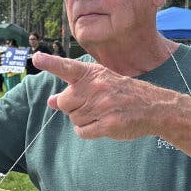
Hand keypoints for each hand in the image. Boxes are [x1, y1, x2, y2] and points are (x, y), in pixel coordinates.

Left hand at [32, 52, 171, 139]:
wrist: (155, 107)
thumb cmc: (123, 93)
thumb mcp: (100, 83)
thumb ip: (75, 90)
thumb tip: (51, 101)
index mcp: (93, 74)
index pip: (68, 67)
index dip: (50, 63)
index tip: (35, 58)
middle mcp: (96, 87)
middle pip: (65, 102)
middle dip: (72, 107)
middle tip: (90, 105)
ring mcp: (103, 106)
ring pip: (74, 119)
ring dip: (83, 120)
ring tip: (101, 113)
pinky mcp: (108, 124)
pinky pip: (82, 132)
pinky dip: (87, 131)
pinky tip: (100, 125)